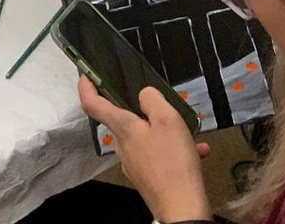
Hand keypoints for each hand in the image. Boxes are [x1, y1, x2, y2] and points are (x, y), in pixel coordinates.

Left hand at [78, 76, 210, 221]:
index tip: (86, 73)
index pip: (92, 103)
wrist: (183, 210)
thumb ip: (152, 99)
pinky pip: (158, 156)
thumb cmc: (173, 163)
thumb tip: (143, 94)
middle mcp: (123, 146)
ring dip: (165, 132)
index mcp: (122, 128)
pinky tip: (197, 152)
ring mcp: (134, 164)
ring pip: (145, 138)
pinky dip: (174, 151)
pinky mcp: (147, 178)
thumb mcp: (167, 120)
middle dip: (141, 110)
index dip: (86, 85)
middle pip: (123, 120)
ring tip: (189, 133)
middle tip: (162, 106)